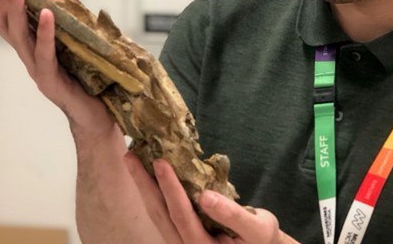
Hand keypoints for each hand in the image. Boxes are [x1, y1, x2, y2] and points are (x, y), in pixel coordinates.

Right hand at [0, 0, 112, 134]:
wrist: (92, 114)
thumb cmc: (80, 76)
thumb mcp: (67, 39)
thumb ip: (58, 15)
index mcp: (25, 39)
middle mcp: (24, 51)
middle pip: (0, 17)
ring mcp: (35, 66)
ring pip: (18, 35)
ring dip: (14, 8)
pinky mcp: (51, 79)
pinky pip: (46, 53)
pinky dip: (46, 34)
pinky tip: (48, 15)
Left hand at [124, 153, 298, 243]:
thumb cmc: (260, 240)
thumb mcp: (255, 228)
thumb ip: (231, 214)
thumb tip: (205, 195)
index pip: (181, 215)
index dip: (170, 188)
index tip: (160, 162)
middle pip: (160, 214)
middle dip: (144, 184)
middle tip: (131, 156)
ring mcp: (180, 242)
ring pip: (157, 214)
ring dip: (144, 187)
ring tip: (133, 161)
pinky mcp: (180, 235)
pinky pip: (162, 213)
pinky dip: (153, 192)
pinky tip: (148, 176)